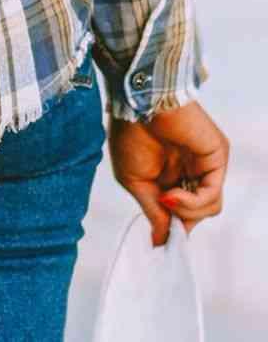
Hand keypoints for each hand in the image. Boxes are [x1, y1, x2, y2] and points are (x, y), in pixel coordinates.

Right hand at [107, 99, 227, 246]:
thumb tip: (160, 243)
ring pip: (209, 207)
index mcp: (170, 173)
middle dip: (181, 222)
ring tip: (167, 200)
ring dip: (187, 213)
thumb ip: (154, 212)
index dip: (174, 226)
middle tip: (166, 218)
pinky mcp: (217, 156)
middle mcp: (191, 170)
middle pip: (198, 212)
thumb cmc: (129, 135)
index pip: (183, 210)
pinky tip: (173, 196)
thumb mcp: (135, 182)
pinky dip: (193, 203)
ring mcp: (205, 163)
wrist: (138, 103)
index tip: (163, 240)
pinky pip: (213, 194)